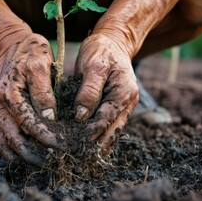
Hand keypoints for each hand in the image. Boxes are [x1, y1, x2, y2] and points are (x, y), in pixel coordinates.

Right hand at [0, 33, 63, 165]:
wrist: (11, 44)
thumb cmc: (30, 51)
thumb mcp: (41, 64)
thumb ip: (44, 91)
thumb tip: (49, 117)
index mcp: (9, 92)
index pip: (28, 122)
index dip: (45, 136)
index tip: (62, 146)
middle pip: (13, 138)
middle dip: (33, 153)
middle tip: (52, 162)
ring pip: (3, 141)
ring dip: (20, 154)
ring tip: (39, 163)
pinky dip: (10, 148)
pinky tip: (24, 155)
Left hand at [74, 34, 138, 150]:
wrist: (112, 42)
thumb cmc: (101, 50)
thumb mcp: (94, 65)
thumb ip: (89, 90)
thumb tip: (82, 116)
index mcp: (124, 93)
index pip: (106, 119)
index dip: (90, 133)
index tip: (74, 145)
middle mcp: (127, 103)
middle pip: (111, 131)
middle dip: (94, 145)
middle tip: (76, 158)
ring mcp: (123, 106)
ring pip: (111, 131)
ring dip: (96, 143)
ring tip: (79, 156)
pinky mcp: (115, 106)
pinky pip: (107, 125)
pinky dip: (98, 135)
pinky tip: (85, 144)